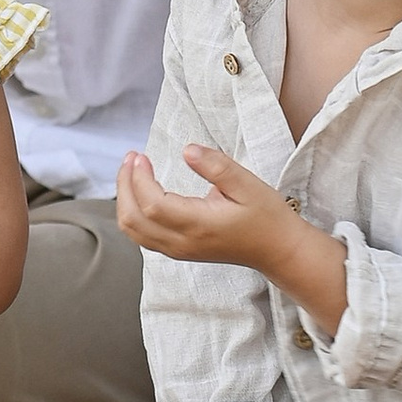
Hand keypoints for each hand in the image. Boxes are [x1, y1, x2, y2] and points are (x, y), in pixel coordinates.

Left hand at [118, 147, 306, 276]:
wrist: (277, 250)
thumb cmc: (266, 217)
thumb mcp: (248, 184)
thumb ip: (216, 166)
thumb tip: (187, 150)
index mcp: (199, 225)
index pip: (153, 204)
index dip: (139, 178)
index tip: (141, 155)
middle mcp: (183, 242)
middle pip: (133, 220)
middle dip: (124, 186)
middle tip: (131, 158)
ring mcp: (179, 250)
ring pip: (133, 231)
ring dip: (125, 199)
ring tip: (131, 171)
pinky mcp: (179, 251)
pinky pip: (143, 236)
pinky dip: (133, 213)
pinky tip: (140, 192)